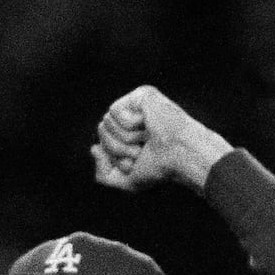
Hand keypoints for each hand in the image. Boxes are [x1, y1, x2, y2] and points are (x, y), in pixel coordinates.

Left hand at [92, 85, 231, 193]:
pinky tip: (147, 124)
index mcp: (129, 133)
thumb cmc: (160, 168)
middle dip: (117, 148)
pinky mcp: (141, 94)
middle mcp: (132, 116)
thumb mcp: (128, 180)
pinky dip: (129, 124)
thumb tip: (92, 149)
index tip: (136, 160)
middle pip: (101, 129)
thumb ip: (104, 174)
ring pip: (106, 121)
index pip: (102, 141)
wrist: (181, 156)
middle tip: (141, 150)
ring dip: (125, 138)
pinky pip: (115, 111)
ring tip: (146, 139)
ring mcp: (136, 103)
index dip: (113, 155)